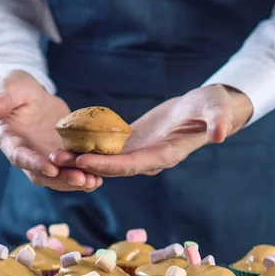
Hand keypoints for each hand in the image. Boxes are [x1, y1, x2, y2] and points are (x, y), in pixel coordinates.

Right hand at [0, 70, 101, 190]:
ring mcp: (44, 158)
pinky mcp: (60, 158)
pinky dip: (84, 175)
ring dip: (75, 181)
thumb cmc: (16, 87)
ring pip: (58, 177)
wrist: (32, 94)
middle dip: (61, 179)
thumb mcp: (8, 86)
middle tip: (81, 179)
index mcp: (9, 141)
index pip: (20, 156)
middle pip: (42, 174)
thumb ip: (0, 99)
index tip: (51, 168)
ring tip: (93, 182)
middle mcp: (26, 155)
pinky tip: (100, 178)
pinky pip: (71, 170)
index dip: (34, 163)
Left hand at [50, 85, 252, 176]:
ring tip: (54, 155)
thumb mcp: (217, 110)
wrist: (206, 108)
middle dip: (86, 166)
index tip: (85, 163)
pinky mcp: (133, 142)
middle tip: (57, 162)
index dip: (110, 165)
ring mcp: (140, 152)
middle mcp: (150, 158)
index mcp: (167, 154)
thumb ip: (218, 122)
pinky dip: (89, 146)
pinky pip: (108, 147)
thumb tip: (221, 134)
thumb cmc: (213, 107)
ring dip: (81, 159)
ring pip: (107, 160)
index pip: (135, 165)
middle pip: (114, 167)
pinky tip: (67, 140)